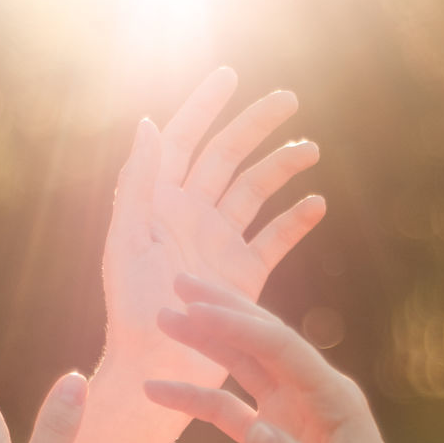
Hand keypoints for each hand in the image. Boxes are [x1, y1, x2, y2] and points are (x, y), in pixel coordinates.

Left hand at [102, 67, 324, 387]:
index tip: (230, 75)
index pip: (183, 141)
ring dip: (281, 167)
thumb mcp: (127, 242)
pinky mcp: (245, 274)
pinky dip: (295, 220)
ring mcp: (219, 243)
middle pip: (226, 156)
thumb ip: (138, 182)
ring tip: (310, 149)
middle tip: (289, 98)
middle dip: (255, 125)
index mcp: (157, 202)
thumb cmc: (132, 309)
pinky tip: (317, 203)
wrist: (157, 367)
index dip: (204, 106)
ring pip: (254, 191)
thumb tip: (151, 123)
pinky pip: (275, 238)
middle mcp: (190, 216)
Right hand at [145, 275, 427, 442]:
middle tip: (178, 280)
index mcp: (334, 396)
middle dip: (220, 309)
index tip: (196, 307)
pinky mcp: (270, 439)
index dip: (238, 325)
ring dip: (204, 342)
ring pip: (240, 366)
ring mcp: (288, 413)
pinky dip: (194, 398)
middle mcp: (310, 394)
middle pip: (259, 339)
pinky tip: (158, 390)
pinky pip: (226, 410)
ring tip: (164, 318)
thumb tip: (252, 432)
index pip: (280, 347)